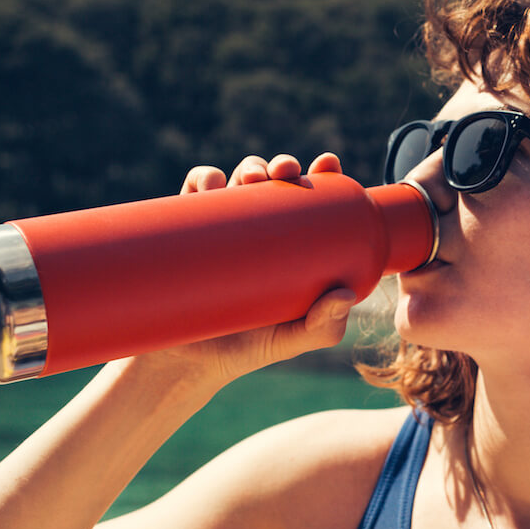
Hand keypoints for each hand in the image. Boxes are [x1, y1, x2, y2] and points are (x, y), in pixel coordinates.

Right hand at [160, 153, 355, 384]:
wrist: (188, 365)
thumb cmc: (249, 348)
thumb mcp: (294, 339)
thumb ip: (324, 326)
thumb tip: (343, 295)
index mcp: (290, 242)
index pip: (309, 198)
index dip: (321, 173)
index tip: (327, 163)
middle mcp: (257, 229)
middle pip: (273, 181)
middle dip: (282, 165)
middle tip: (286, 172)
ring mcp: (222, 229)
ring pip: (237, 180)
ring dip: (248, 166)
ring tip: (252, 178)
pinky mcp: (186, 233)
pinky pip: (192, 194)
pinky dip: (202, 180)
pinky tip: (212, 184)